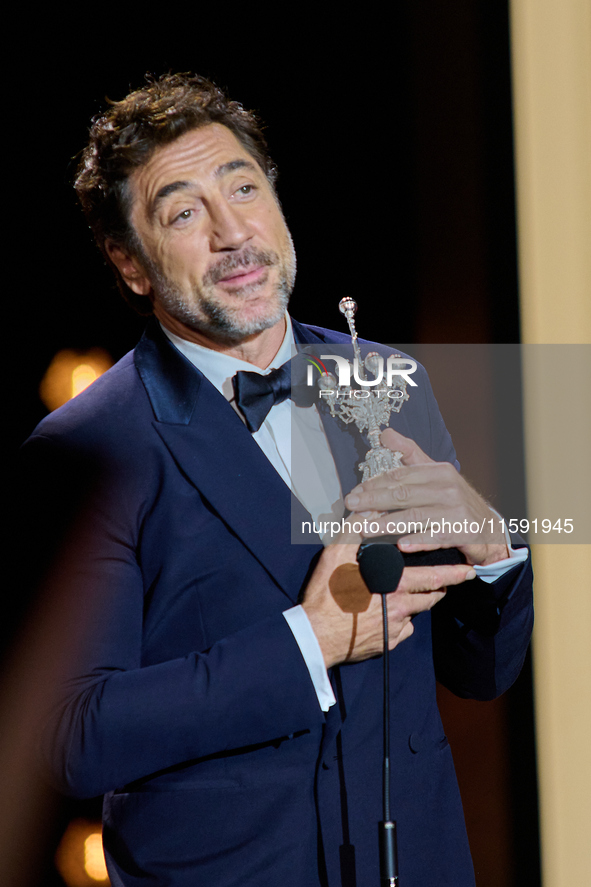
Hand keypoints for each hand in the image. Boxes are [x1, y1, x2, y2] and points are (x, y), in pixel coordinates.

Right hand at [301, 525, 476, 668]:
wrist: (314, 636)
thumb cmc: (326, 594)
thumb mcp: (336, 554)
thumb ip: (355, 530)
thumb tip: (369, 509)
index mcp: (393, 584)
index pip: (431, 577)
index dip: (452, 574)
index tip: (468, 570)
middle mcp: (399, 608)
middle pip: (430, 597)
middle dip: (444, 588)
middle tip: (454, 581)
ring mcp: (393, 629)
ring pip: (417, 614)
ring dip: (424, 603)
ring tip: (427, 594)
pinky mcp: (386, 644)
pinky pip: (402, 631)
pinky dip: (402, 622)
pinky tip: (394, 614)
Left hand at [344, 428, 508, 566]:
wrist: (489, 529)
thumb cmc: (454, 501)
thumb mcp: (436, 474)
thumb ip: (410, 454)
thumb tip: (385, 433)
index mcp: (438, 471)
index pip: (401, 475)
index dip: (375, 484)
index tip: (356, 492)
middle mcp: (448, 487)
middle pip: (403, 494)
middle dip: (374, 500)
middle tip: (352, 506)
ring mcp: (456, 510)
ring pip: (414, 516)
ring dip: (387, 524)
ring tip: (365, 529)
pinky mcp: (462, 531)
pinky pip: (434, 537)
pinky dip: (417, 541)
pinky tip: (400, 545)